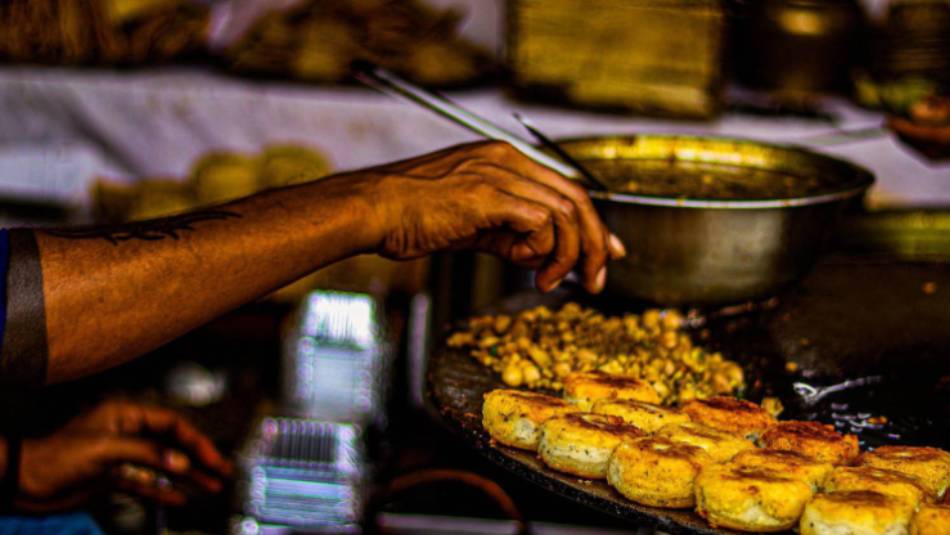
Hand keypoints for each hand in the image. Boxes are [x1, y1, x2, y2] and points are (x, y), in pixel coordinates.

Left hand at [14, 399, 230, 511]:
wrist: (21, 482)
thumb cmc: (56, 456)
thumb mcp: (105, 449)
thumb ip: (147, 454)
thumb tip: (182, 464)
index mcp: (126, 415)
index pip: (171, 424)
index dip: (195, 441)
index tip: (212, 459)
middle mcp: (127, 433)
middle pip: (172, 445)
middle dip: (199, 459)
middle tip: (222, 472)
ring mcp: (121, 457)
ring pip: (163, 466)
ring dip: (187, 477)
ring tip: (212, 487)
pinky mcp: (112, 478)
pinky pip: (146, 484)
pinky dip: (164, 492)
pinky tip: (181, 500)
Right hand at [363, 141, 625, 292]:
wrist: (373, 210)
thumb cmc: (411, 217)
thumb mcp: (471, 223)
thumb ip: (508, 232)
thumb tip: (540, 254)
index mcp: (504, 159)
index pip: (566, 187)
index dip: (594, 224)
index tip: (606, 253)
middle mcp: (507, 159)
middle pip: (577, 197)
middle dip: (595, 243)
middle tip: (596, 279)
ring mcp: (498, 173)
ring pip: (565, 211)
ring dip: (567, 254)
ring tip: (549, 281)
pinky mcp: (488, 194)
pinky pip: (539, 222)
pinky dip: (542, 249)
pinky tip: (524, 267)